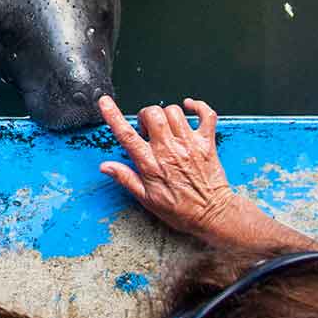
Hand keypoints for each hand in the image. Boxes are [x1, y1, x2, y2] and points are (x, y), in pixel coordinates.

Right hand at [99, 96, 245, 244]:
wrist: (212, 214)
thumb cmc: (181, 210)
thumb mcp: (147, 199)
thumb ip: (126, 178)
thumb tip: (106, 166)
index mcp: (151, 165)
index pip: (127, 135)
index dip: (113, 116)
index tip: (105, 102)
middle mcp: (169, 150)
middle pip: (152, 114)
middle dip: (145, 115)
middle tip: (147, 129)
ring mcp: (190, 144)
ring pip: (174, 111)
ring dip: (166, 114)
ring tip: (166, 127)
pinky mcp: (207, 142)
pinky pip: (206, 114)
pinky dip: (197, 106)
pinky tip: (189, 107)